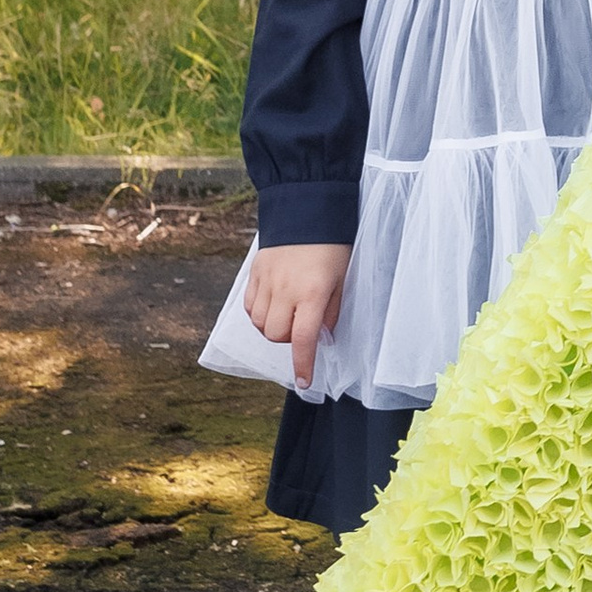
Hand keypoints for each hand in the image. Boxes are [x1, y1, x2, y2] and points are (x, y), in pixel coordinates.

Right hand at [245, 241, 351, 388]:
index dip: (303, 364)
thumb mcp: (342, 278)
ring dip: (272, 326)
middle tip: (301, 325)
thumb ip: (331, 310)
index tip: (303, 382)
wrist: (307, 209)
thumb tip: (322, 337)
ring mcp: (267, 281)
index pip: (303, 339)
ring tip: (287, 313)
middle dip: (288, 339)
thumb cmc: (332, 245)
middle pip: (275, 335)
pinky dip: (258, 312)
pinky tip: (273, 303)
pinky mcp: (254, 272)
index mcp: (312, 293)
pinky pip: (249, 306)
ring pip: (258, 323)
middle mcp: (286, 290)